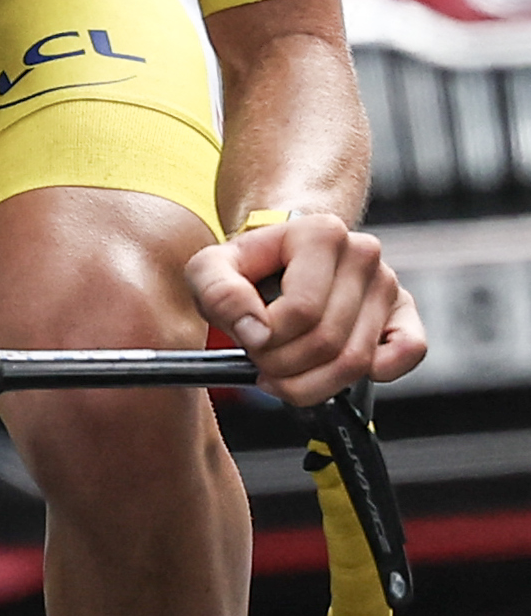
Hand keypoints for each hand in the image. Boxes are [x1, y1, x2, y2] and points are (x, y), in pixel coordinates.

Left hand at [185, 214, 426, 405]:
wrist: (277, 259)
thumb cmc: (246, 267)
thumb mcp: (209, 270)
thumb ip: (218, 292)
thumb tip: (256, 332)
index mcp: (320, 233)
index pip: (301, 311)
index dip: (266, 339)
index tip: (247, 338)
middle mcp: (362, 254)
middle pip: (327, 341)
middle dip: (283, 365)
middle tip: (261, 359)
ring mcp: (387, 284)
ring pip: (357, 360)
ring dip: (311, 382)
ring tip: (284, 369)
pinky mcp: (404, 313)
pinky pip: (408, 353)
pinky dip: (374, 375)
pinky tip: (331, 372)